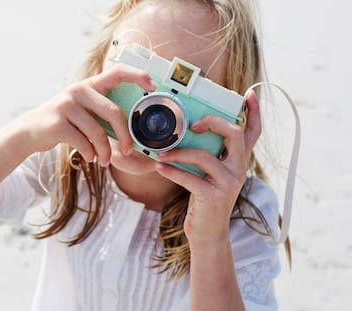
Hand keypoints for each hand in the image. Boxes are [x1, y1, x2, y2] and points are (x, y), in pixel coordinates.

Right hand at [12, 64, 156, 164]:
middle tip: (127, 150)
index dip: (137, 75)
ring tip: (104, 161)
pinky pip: (83, 142)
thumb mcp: (84, 112)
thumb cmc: (66, 123)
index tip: (153, 85)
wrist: (30, 131)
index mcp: (90, 85)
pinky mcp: (57, 123)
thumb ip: (103, 115)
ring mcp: (66, 105)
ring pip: (98, 132)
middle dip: (125, 136)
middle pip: (114, 112)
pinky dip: (90, 154)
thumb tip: (133, 135)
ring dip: (105, 152)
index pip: (117, 72)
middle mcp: (79, 90)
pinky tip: (89, 157)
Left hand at [155, 90, 260, 246]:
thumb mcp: (210, 175)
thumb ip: (206, 155)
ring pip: (205, 156)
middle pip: (235, 135)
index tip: (250, 94)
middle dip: (214, 122)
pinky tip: (160, 166)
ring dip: (179, 152)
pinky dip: (172, 171)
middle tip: (193, 125)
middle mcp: (238, 170)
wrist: (208, 233)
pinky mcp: (214, 197)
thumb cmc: (204, 199)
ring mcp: (228, 184)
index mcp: (238, 162)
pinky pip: (190, 178)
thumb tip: (185, 133)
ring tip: (162, 153)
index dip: (254, 113)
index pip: (253, 133)